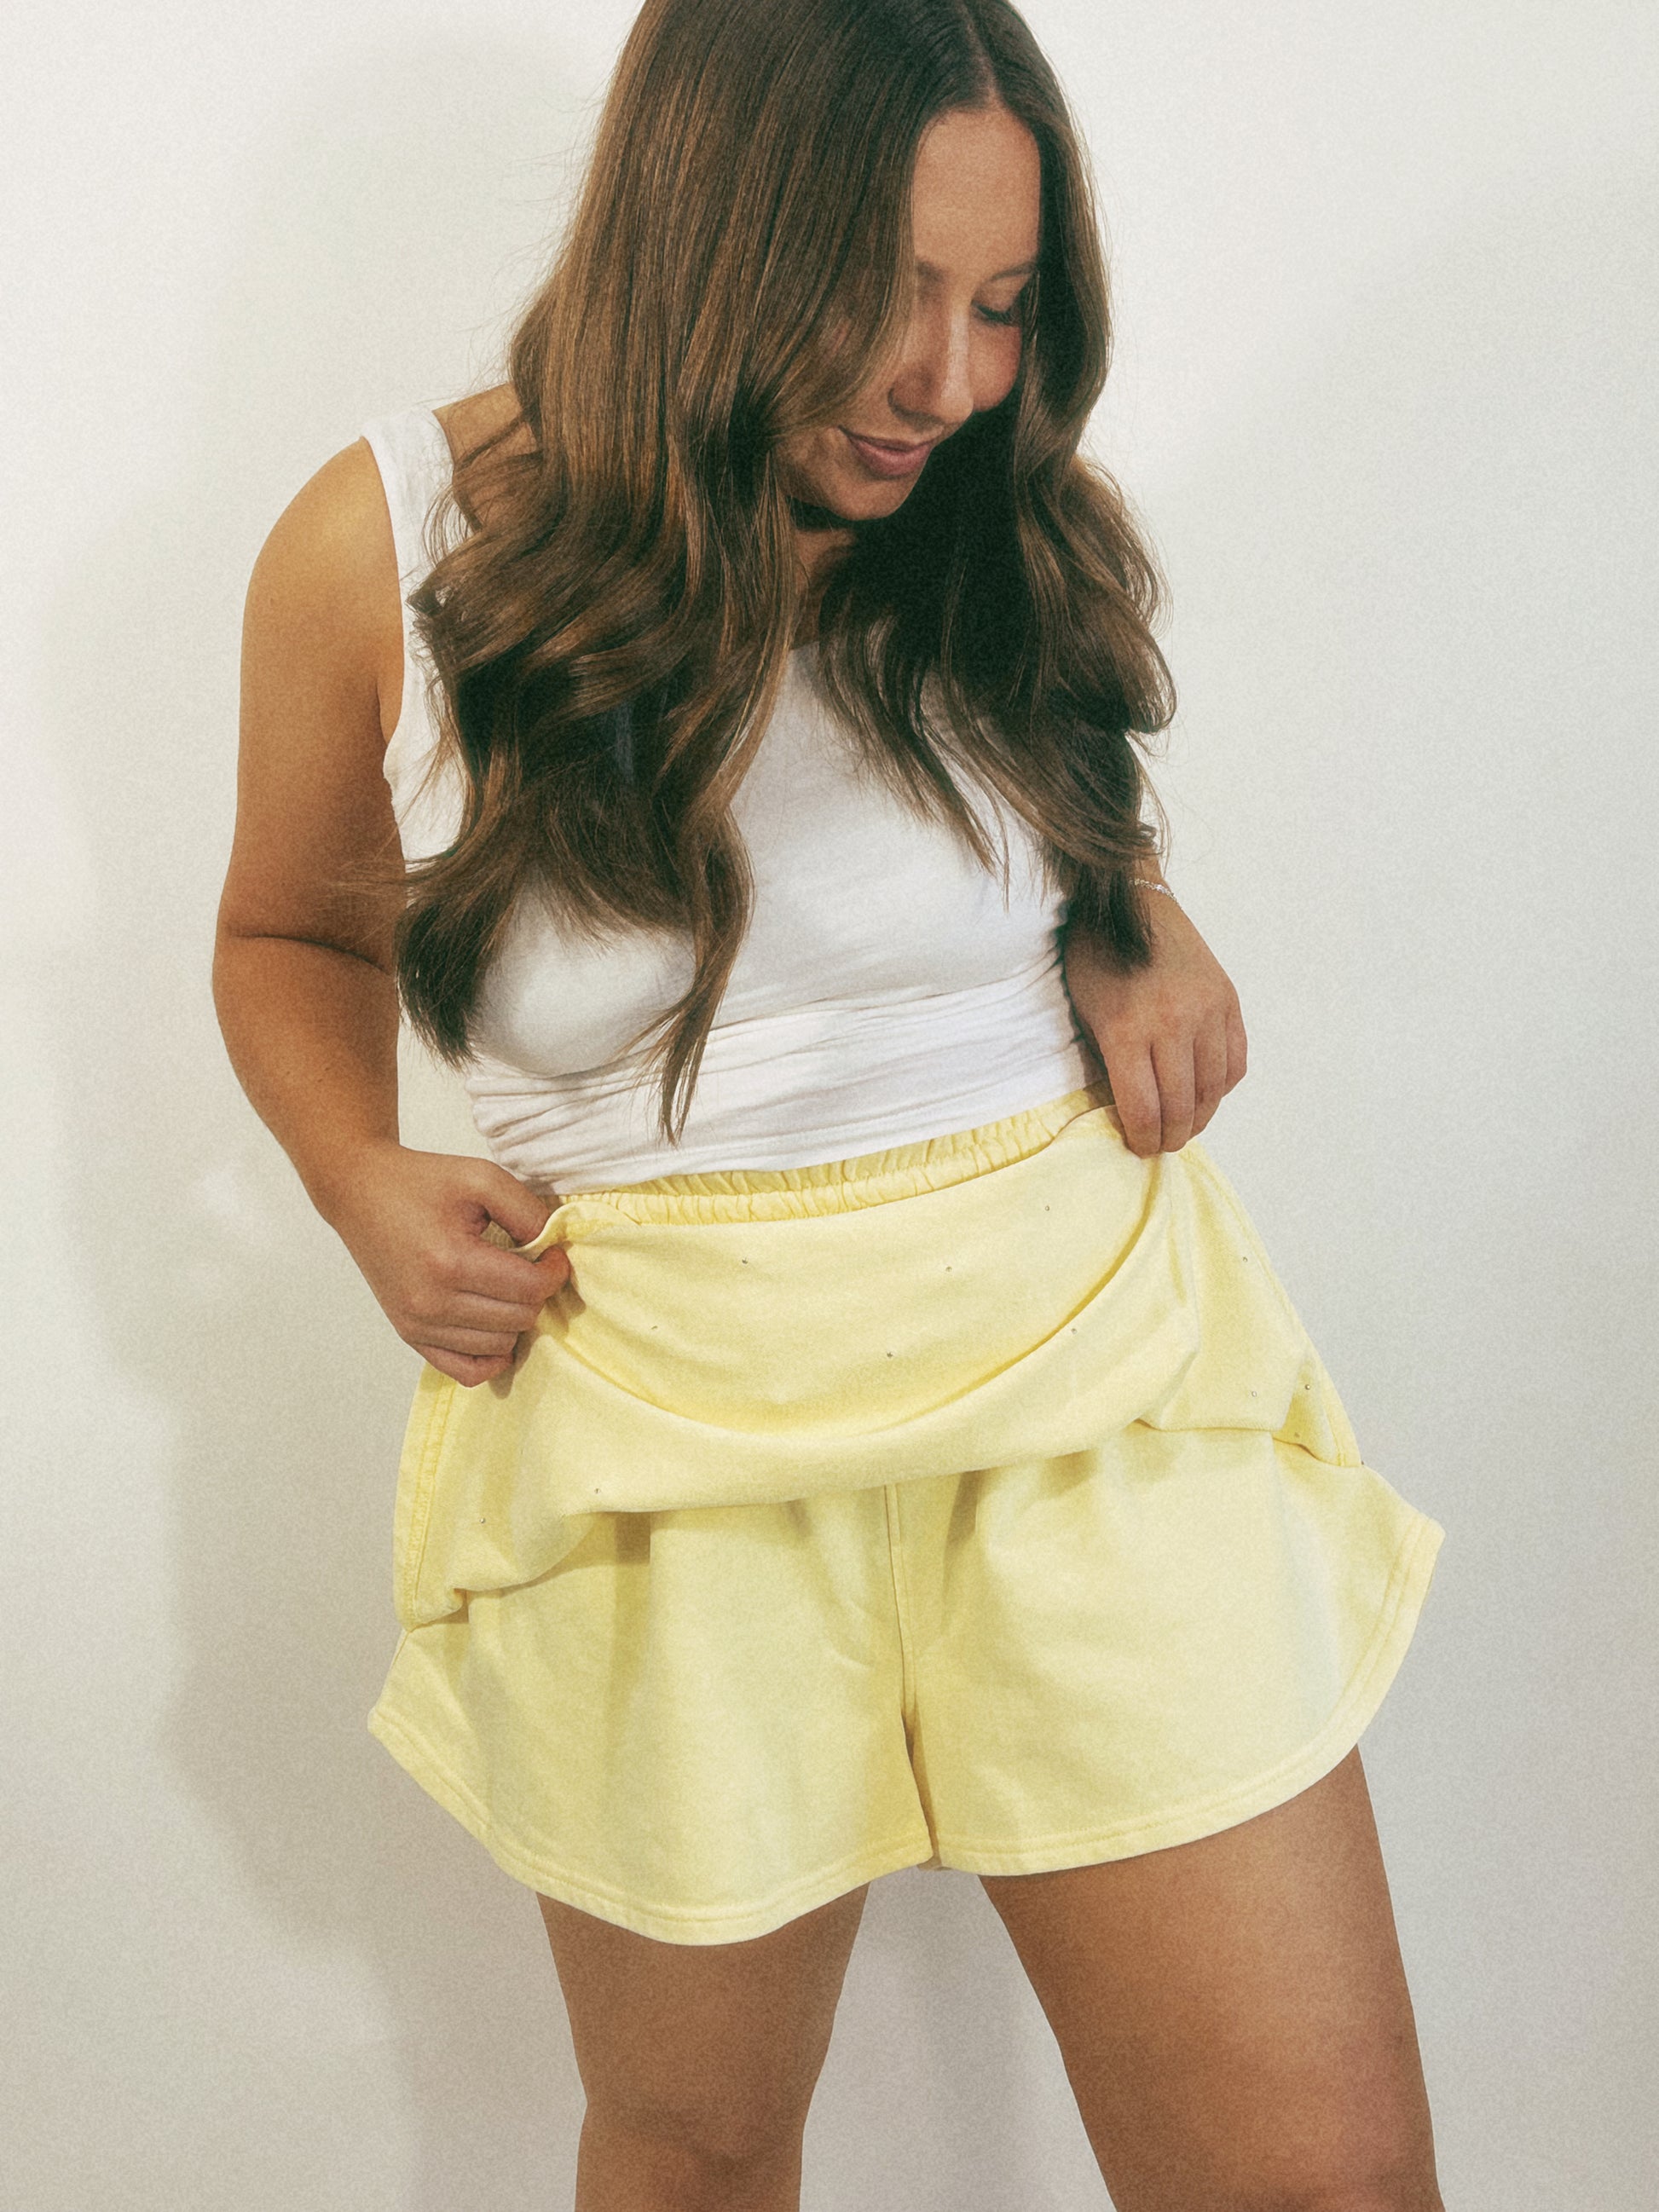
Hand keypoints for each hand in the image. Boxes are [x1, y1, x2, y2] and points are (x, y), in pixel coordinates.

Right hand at [323, 1142, 572, 1386]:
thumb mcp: (481, 1177)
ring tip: (506, 1287)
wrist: (360, 1192)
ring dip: (515, 1318)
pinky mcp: (409, 1334)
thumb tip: (552, 1247)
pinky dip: (490, 1356)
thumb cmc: (420, 1182)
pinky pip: (466, 1371)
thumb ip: (526, 1211)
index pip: (529, 1289)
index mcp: (451, 1262)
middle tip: (529, 1266)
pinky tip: (495, 1326)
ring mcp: (417, 1324)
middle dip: (536, 1292)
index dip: (554, 1271)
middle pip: (519, 1318)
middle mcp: (431, 1302)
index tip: (551, 1253)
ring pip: (499, 1345)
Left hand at [1062, 896, 1247, 1156]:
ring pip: (1213, 1088)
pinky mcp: (1227, 999)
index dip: (1141, 1139)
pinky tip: (1205, 1092)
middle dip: (1171, 1137)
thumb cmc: (1095, 955)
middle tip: (1162, 1146)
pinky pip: (1235, 1061)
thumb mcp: (1086, 1011)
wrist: (1129, 899)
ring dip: (1200, 1117)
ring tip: (1185, 1127)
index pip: (1144, 1109)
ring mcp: (1207, 1009)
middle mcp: (1174, 1022)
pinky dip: (1222, 1086)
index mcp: (1128, 1028)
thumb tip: (1129, 1111)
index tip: (1137, 1148)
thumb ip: (1109, 1061)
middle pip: (1182, 1106)